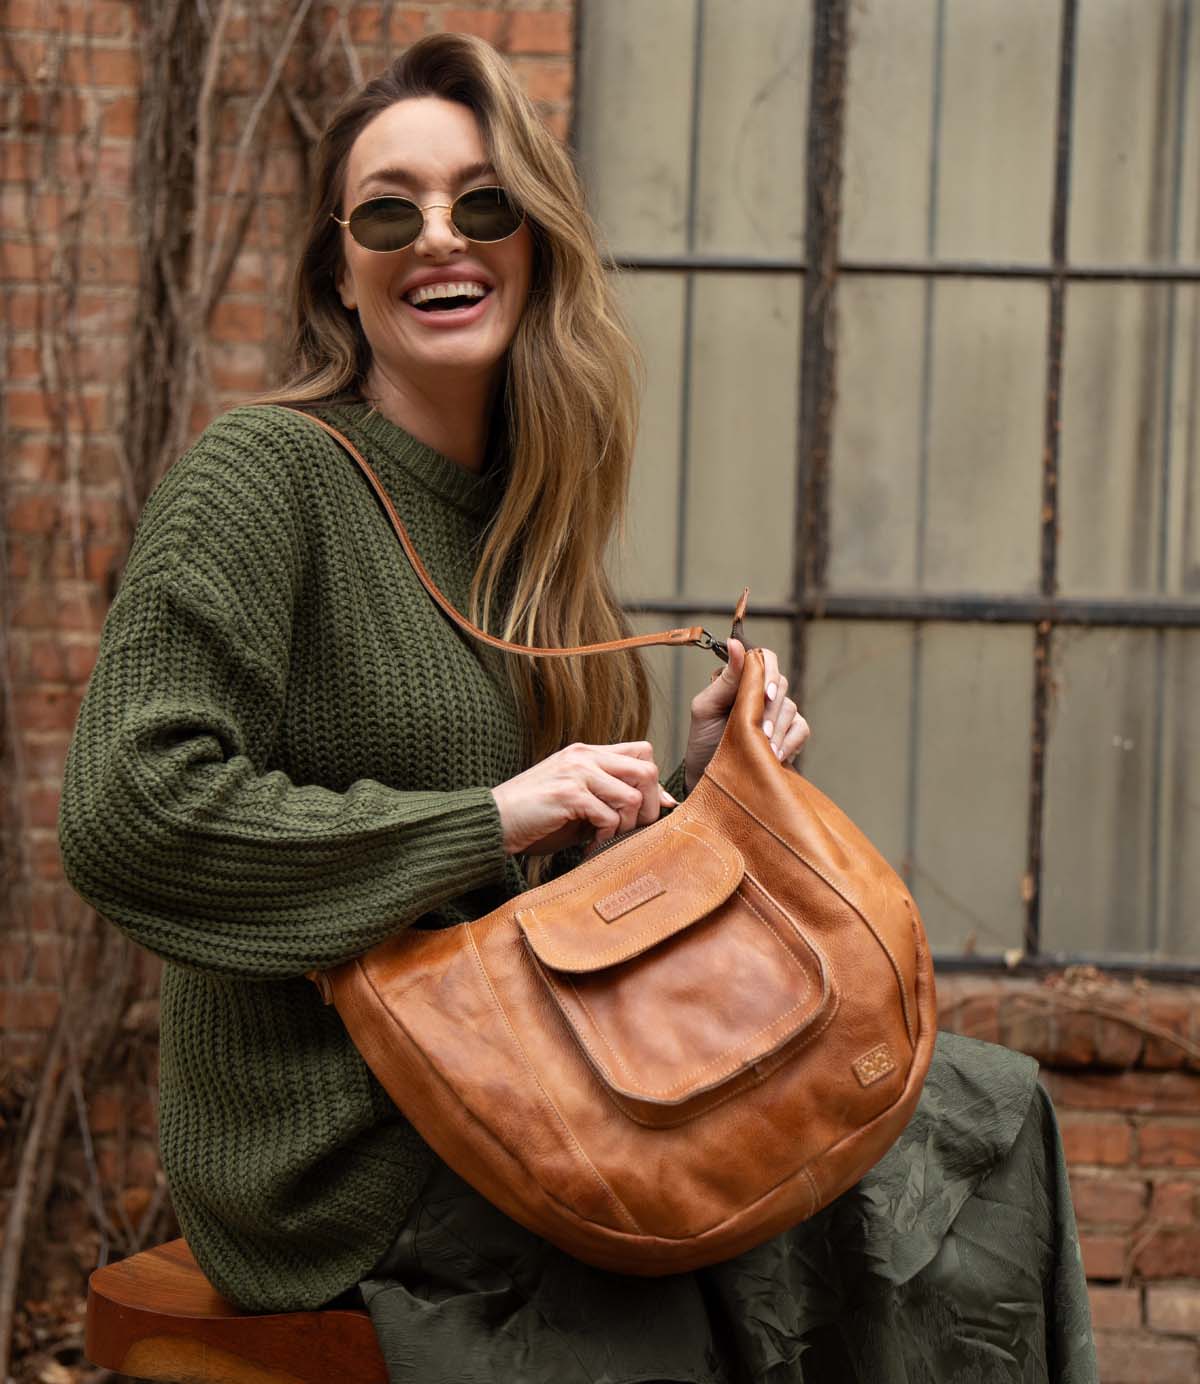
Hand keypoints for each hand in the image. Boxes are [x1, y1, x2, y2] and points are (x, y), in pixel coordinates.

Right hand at [492, 741, 674, 855]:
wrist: (493, 822)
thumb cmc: (535, 817)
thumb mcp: (577, 799)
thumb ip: (610, 796)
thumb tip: (658, 805)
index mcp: (587, 752)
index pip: (642, 752)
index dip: (654, 783)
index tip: (651, 810)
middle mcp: (584, 756)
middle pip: (647, 770)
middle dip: (649, 806)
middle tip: (633, 831)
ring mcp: (576, 773)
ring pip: (632, 796)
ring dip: (627, 826)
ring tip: (607, 841)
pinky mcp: (569, 795)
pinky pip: (609, 817)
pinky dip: (605, 839)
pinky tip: (590, 849)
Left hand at [683, 639, 809, 790]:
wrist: (710, 779)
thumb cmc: (703, 740)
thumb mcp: (706, 707)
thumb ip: (725, 678)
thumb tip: (735, 643)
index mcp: (740, 680)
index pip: (764, 660)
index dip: (769, 673)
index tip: (765, 695)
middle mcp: (761, 693)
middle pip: (781, 684)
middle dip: (771, 710)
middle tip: (760, 732)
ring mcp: (776, 713)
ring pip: (791, 708)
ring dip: (778, 729)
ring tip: (764, 748)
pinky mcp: (788, 734)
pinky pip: (801, 729)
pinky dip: (790, 742)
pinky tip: (776, 755)